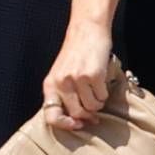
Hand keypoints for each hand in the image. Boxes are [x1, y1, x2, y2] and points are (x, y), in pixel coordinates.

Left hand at [41, 17, 112, 131]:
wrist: (86, 30)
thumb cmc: (76, 54)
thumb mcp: (61, 74)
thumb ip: (64, 95)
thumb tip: (78, 121)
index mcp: (50, 85)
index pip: (51, 116)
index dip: (65, 125)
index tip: (77, 124)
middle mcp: (61, 83)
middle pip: (76, 114)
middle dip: (88, 116)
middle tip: (95, 114)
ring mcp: (77, 79)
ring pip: (92, 107)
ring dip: (98, 103)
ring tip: (97, 90)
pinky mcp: (92, 75)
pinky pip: (102, 96)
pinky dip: (104, 92)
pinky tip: (101, 81)